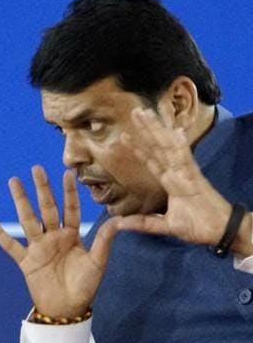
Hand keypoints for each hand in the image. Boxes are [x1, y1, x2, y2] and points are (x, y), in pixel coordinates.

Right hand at [0, 165, 119, 317]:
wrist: (67, 310)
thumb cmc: (85, 287)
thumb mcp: (98, 263)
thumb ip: (104, 241)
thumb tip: (118, 220)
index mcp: (71, 236)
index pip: (70, 209)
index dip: (69, 193)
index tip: (67, 173)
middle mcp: (53, 237)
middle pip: (46, 209)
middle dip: (42, 189)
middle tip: (37, 168)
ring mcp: (38, 247)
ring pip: (27, 220)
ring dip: (20, 201)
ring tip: (13, 181)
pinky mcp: (26, 261)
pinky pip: (11, 246)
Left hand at [117, 108, 250, 254]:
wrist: (223, 231)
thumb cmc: (199, 227)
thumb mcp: (165, 226)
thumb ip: (143, 223)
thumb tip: (119, 224)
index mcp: (171, 181)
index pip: (152, 161)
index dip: (138, 148)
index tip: (125, 135)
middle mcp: (177, 172)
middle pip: (158, 147)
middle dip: (146, 129)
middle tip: (135, 111)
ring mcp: (187, 173)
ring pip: (168, 147)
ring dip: (157, 130)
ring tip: (145, 114)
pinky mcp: (196, 178)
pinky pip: (187, 160)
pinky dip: (181, 145)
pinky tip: (174, 131)